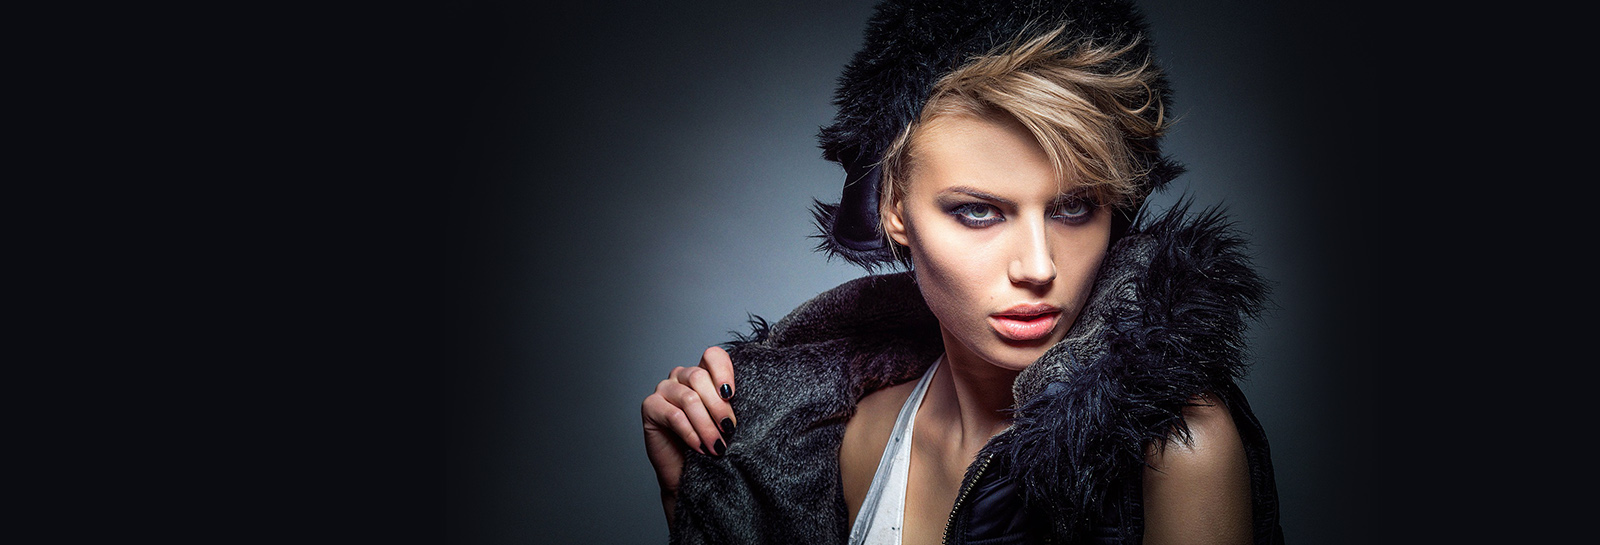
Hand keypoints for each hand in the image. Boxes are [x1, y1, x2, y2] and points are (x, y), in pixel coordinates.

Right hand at [642, 346, 737, 524]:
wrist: (688, 473)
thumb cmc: (710, 445)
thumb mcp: (726, 422)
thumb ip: (730, 406)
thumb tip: (743, 400)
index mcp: (703, 373)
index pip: (713, 356)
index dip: (723, 370)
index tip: (732, 394)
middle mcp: (681, 376)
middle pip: (700, 377)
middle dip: (718, 407)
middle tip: (729, 429)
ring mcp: (664, 389)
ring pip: (689, 398)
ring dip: (706, 425)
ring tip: (718, 446)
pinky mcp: (650, 406)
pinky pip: (674, 415)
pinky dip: (691, 433)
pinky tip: (700, 447)